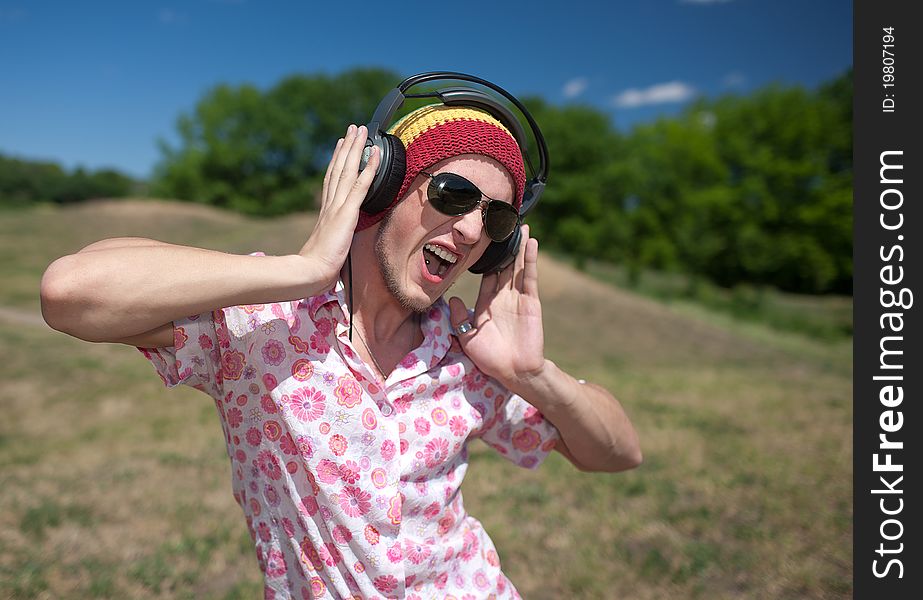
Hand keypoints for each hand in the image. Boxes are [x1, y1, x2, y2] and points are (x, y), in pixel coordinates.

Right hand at [298, 124, 378, 290]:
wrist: (311, 270)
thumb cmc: (317, 265)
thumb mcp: (328, 246)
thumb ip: (333, 237)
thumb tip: (338, 241)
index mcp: (326, 211)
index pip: (333, 179)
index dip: (337, 160)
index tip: (342, 145)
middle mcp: (331, 203)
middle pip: (339, 168)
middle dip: (347, 147)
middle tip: (353, 128)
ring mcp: (338, 206)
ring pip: (348, 170)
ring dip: (356, 149)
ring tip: (362, 131)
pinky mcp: (347, 213)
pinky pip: (361, 186)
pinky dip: (369, 168)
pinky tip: (375, 155)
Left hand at [448, 225, 545, 390]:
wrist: (513, 372)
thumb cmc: (490, 358)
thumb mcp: (467, 337)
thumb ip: (460, 318)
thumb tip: (453, 299)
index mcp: (487, 302)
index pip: (486, 274)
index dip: (485, 257)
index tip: (483, 239)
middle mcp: (503, 297)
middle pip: (504, 265)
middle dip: (505, 247)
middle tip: (504, 224)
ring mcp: (518, 297)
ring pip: (517, 266)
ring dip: (519, 247)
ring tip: (521, 226)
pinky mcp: (531, 301)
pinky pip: (529, 277)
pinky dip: (530, 259)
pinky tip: (531, 243)